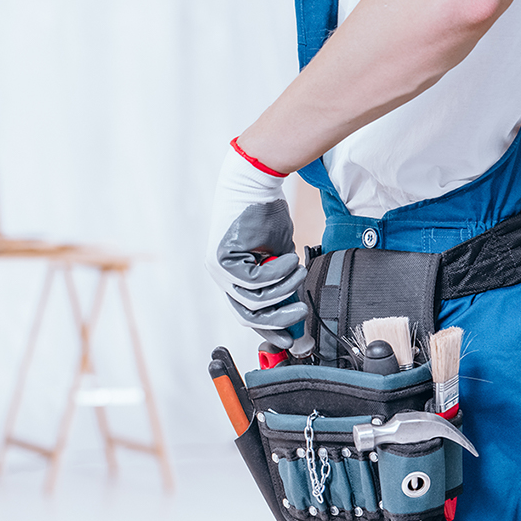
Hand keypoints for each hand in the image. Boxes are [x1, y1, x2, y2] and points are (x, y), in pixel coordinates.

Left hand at [205, 140, 307, 348]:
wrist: (254, 182)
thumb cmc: (266, 214)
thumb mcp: (280, 255)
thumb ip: (284, 284)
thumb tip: (298, 310)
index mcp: (233, 276)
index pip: (248, 312)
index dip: (271, 327)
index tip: (293, 339)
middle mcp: (221, 275)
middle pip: (247, 313)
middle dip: (278, 319)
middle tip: (302, 313)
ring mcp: (218, 267)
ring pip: (253, 299)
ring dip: (283, 289)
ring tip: (298, 272)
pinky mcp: (221, 258)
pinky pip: (254, 280)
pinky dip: (277, 274)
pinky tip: (289, 260)